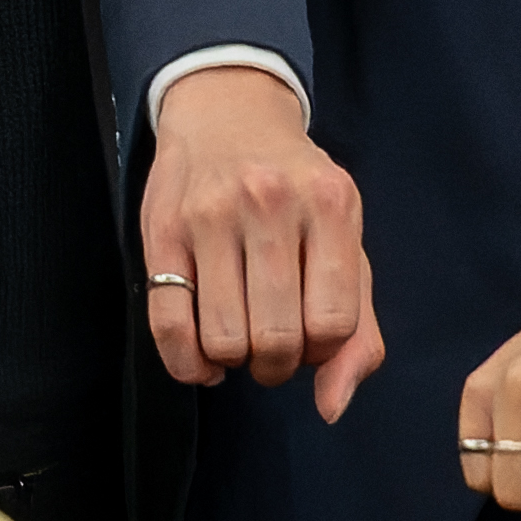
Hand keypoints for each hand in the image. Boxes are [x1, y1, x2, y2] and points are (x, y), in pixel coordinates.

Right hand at [141, 66, 377, 419]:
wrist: (227, 113)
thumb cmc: (297, 191)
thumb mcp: (345, 242)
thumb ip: (359, 328)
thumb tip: (332, 407)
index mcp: (331, 205)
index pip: (334, 324)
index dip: (323, 351)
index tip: (311, 337)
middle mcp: (270, 203)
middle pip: (276, 339)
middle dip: (277, 366)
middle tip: (273, 349)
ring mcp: (210, 214)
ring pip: (223, 340)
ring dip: (234, 361)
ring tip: (240, 339)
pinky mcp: (162, 231)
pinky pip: (169, 327)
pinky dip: (188, 365)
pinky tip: (204, 360)